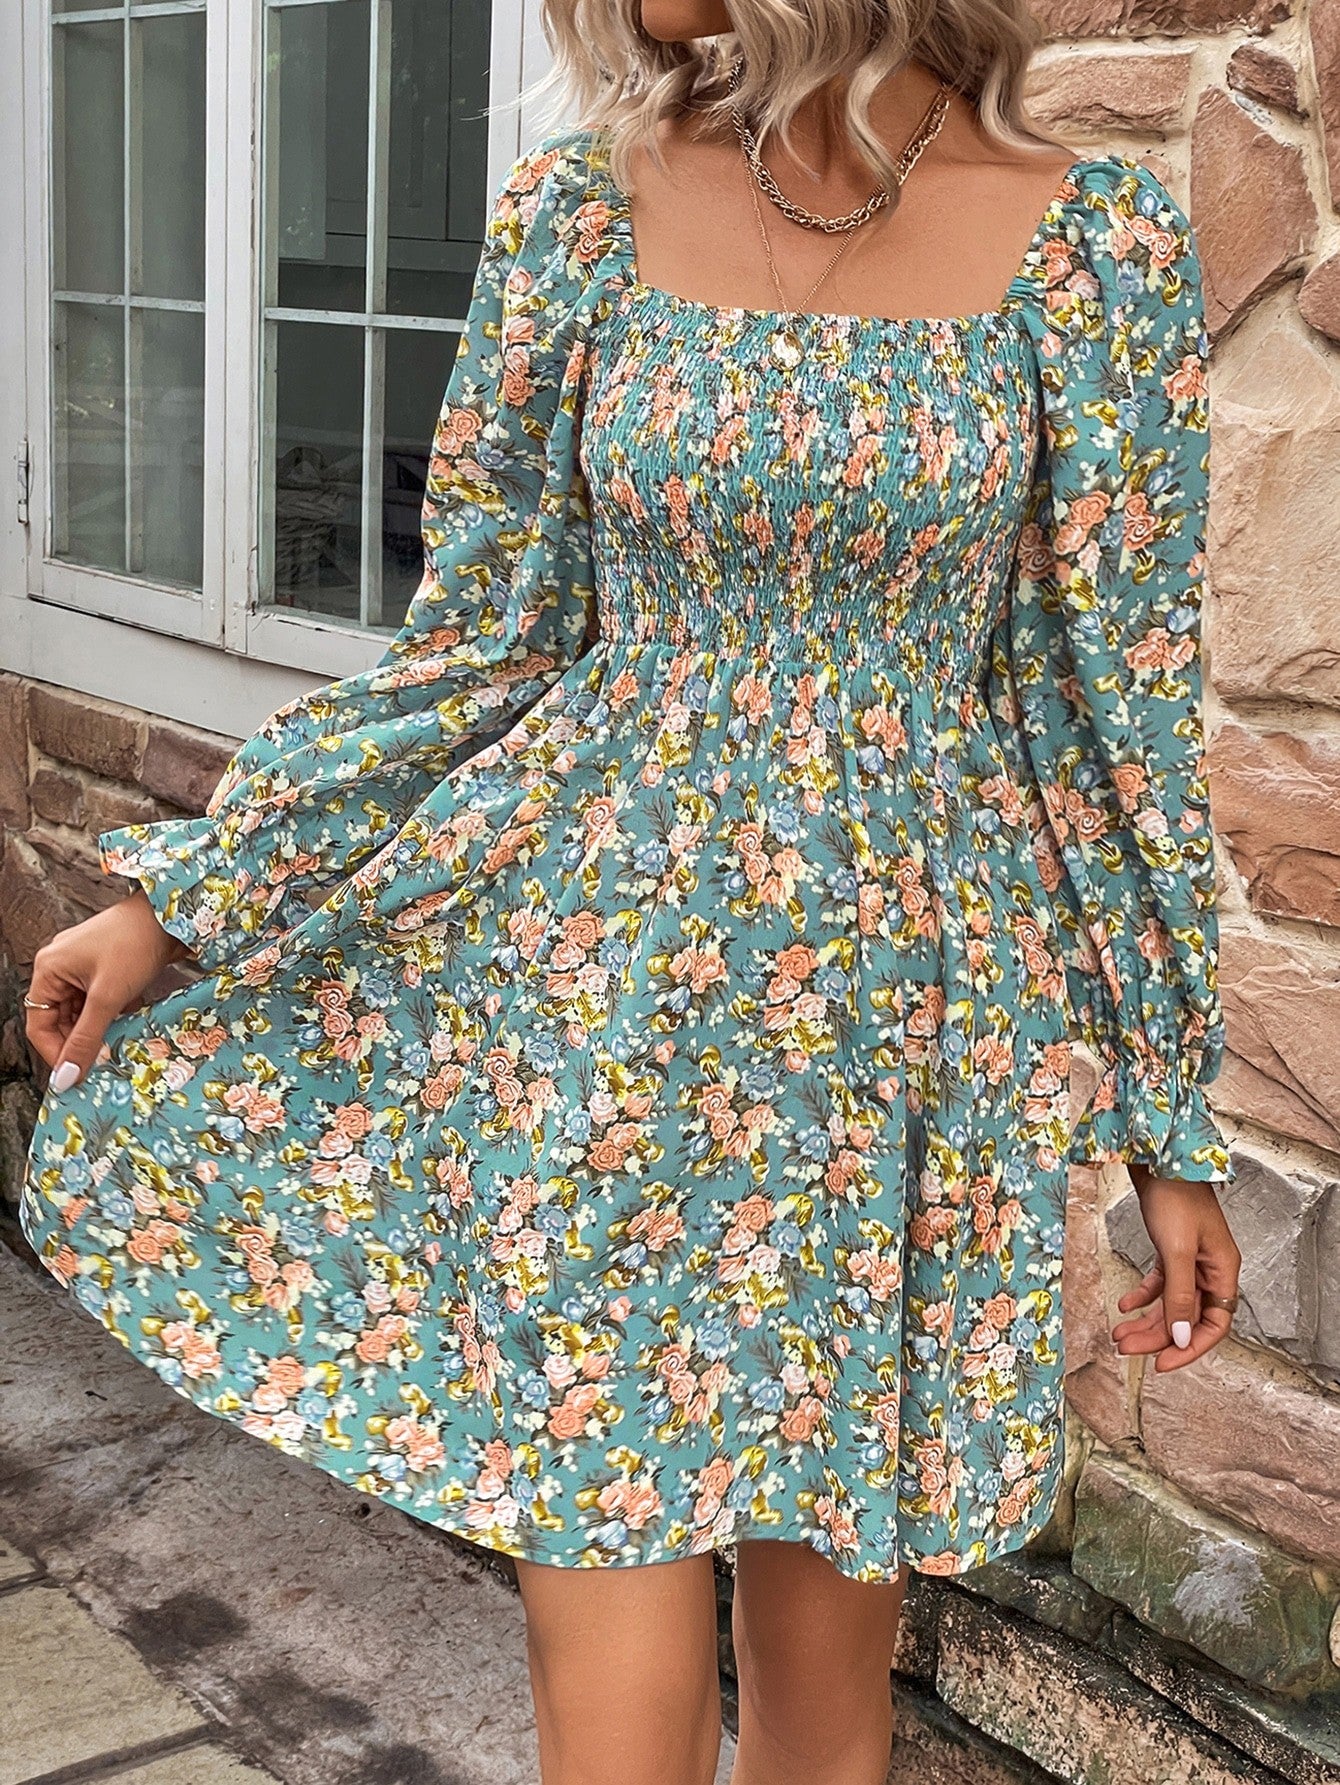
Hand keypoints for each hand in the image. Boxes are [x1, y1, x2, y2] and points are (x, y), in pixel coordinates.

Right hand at [23, 888, 194, 1092]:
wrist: (171, 914)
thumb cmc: (134, 944)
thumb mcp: (108, 997)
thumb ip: (86, 1038)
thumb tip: (67, 1076)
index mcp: (48, 969)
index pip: (39, 1025)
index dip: (55, 1054)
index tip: (75, 1077)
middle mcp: (60, 968)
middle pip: (60, 1020)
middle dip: (80, 1043)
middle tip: (101, 1064)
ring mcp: (83, 967)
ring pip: (82, 1013)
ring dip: (99, 1031)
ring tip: (117, 1046)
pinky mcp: (106, 968)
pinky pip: (100, 1001)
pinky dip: (113, 1015)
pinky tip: (129, 1024)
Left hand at [1111, 1167, 1240, 1372]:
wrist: (1160, 1160)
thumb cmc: (1175, 1198)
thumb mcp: (1176, 1251)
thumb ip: (1180, 1296)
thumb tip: (1182, 1337)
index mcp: (1222, 1271)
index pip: (1214, 1325)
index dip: (1190, 1348)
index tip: (1162, 1364)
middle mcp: (1210, 1269)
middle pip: (1187, 1317)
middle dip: (1157, 1336)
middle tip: (1125, 1348)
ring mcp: (1191, 1260)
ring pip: (1171, 1303)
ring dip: (1146, 1320)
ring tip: (1118, 1334)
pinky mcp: (1172, 1250)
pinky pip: (1160, 1284)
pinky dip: (1142, 1295)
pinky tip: (1124, 1304)